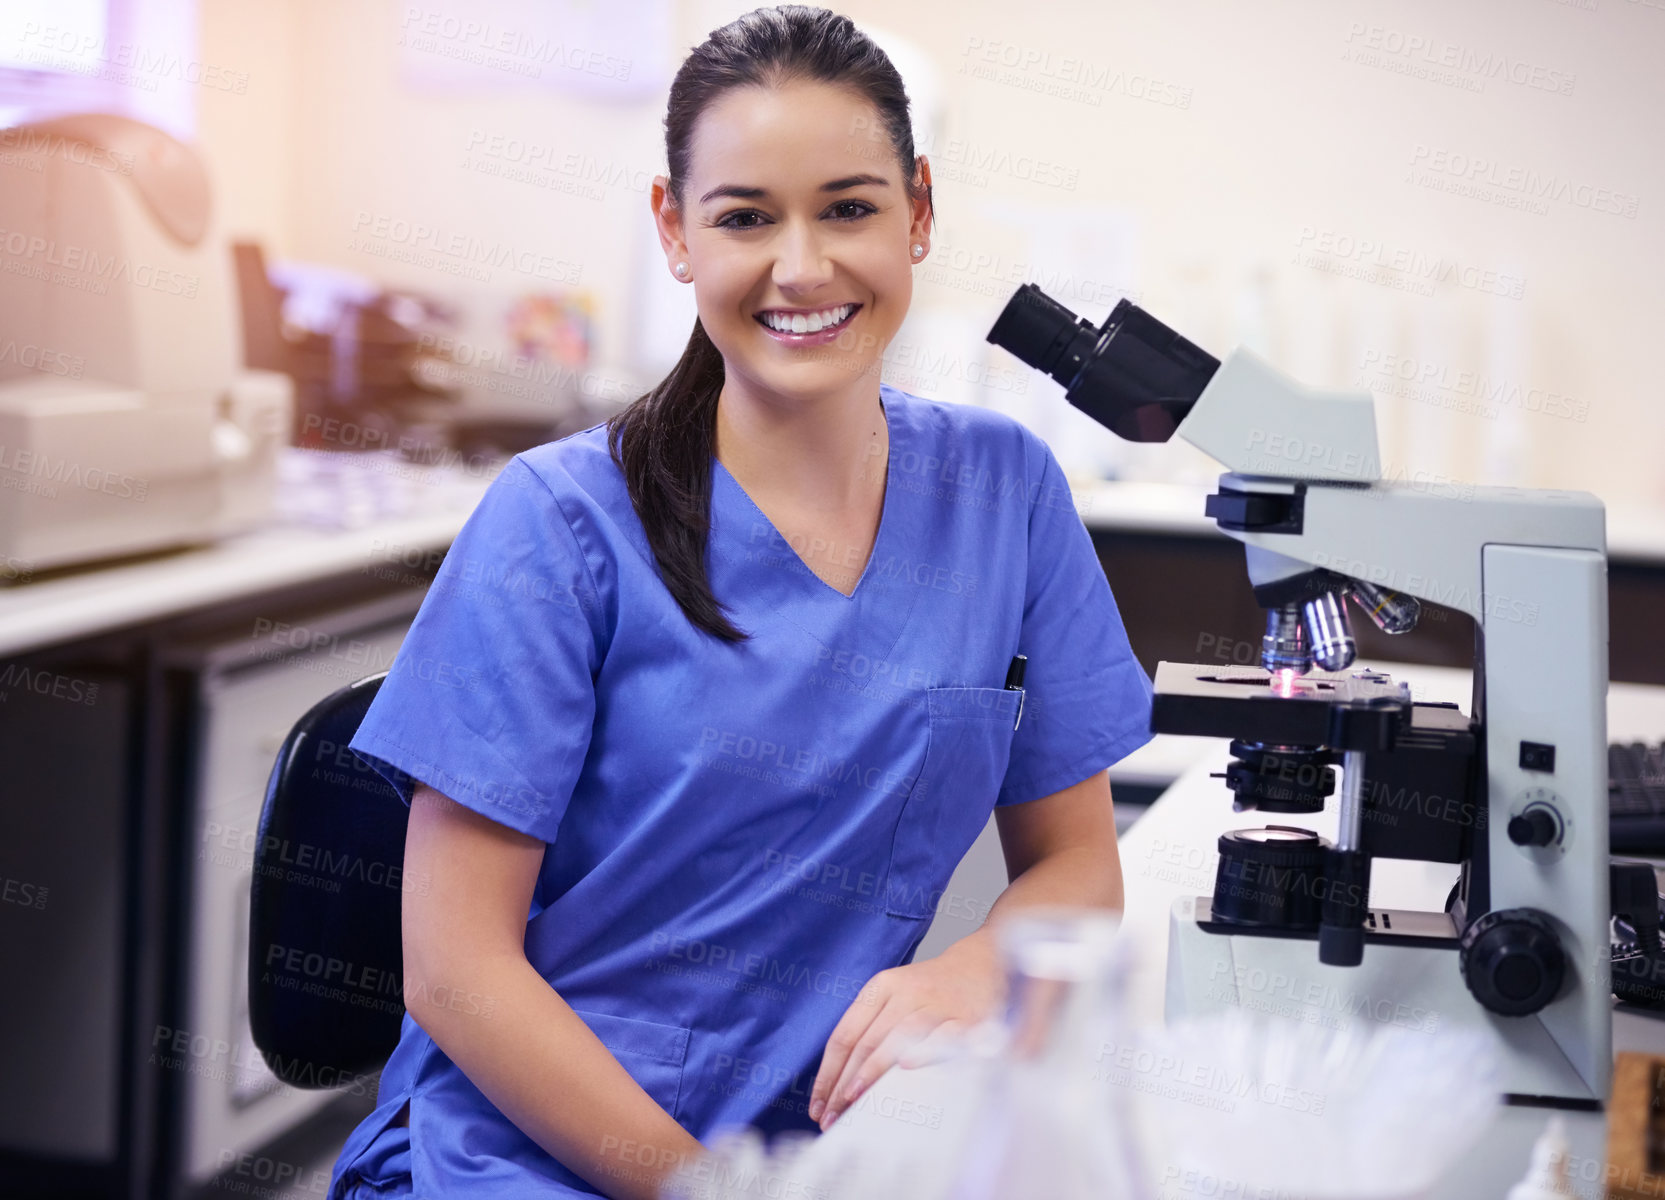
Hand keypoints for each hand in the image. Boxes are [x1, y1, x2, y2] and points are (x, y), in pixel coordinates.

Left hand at [809, 934, 1003, 1129]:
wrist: (981, 964)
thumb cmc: (929, 990)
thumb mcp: (893, 996)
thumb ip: (869, 1030)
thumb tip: (840, 1081)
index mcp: (881, 987)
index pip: (845, 1035)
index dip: (828, 1072)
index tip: (818, 1103)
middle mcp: (906, 993)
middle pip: (866, 1042)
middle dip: (844, 1083)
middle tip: (831, 1115)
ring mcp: (936, 1005)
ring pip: (897, 1037)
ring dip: (874, 1070)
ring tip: (855, 1099)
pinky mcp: (966, 1018)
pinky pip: (942, 1036)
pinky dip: (925, 1051)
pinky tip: (908, 1068)